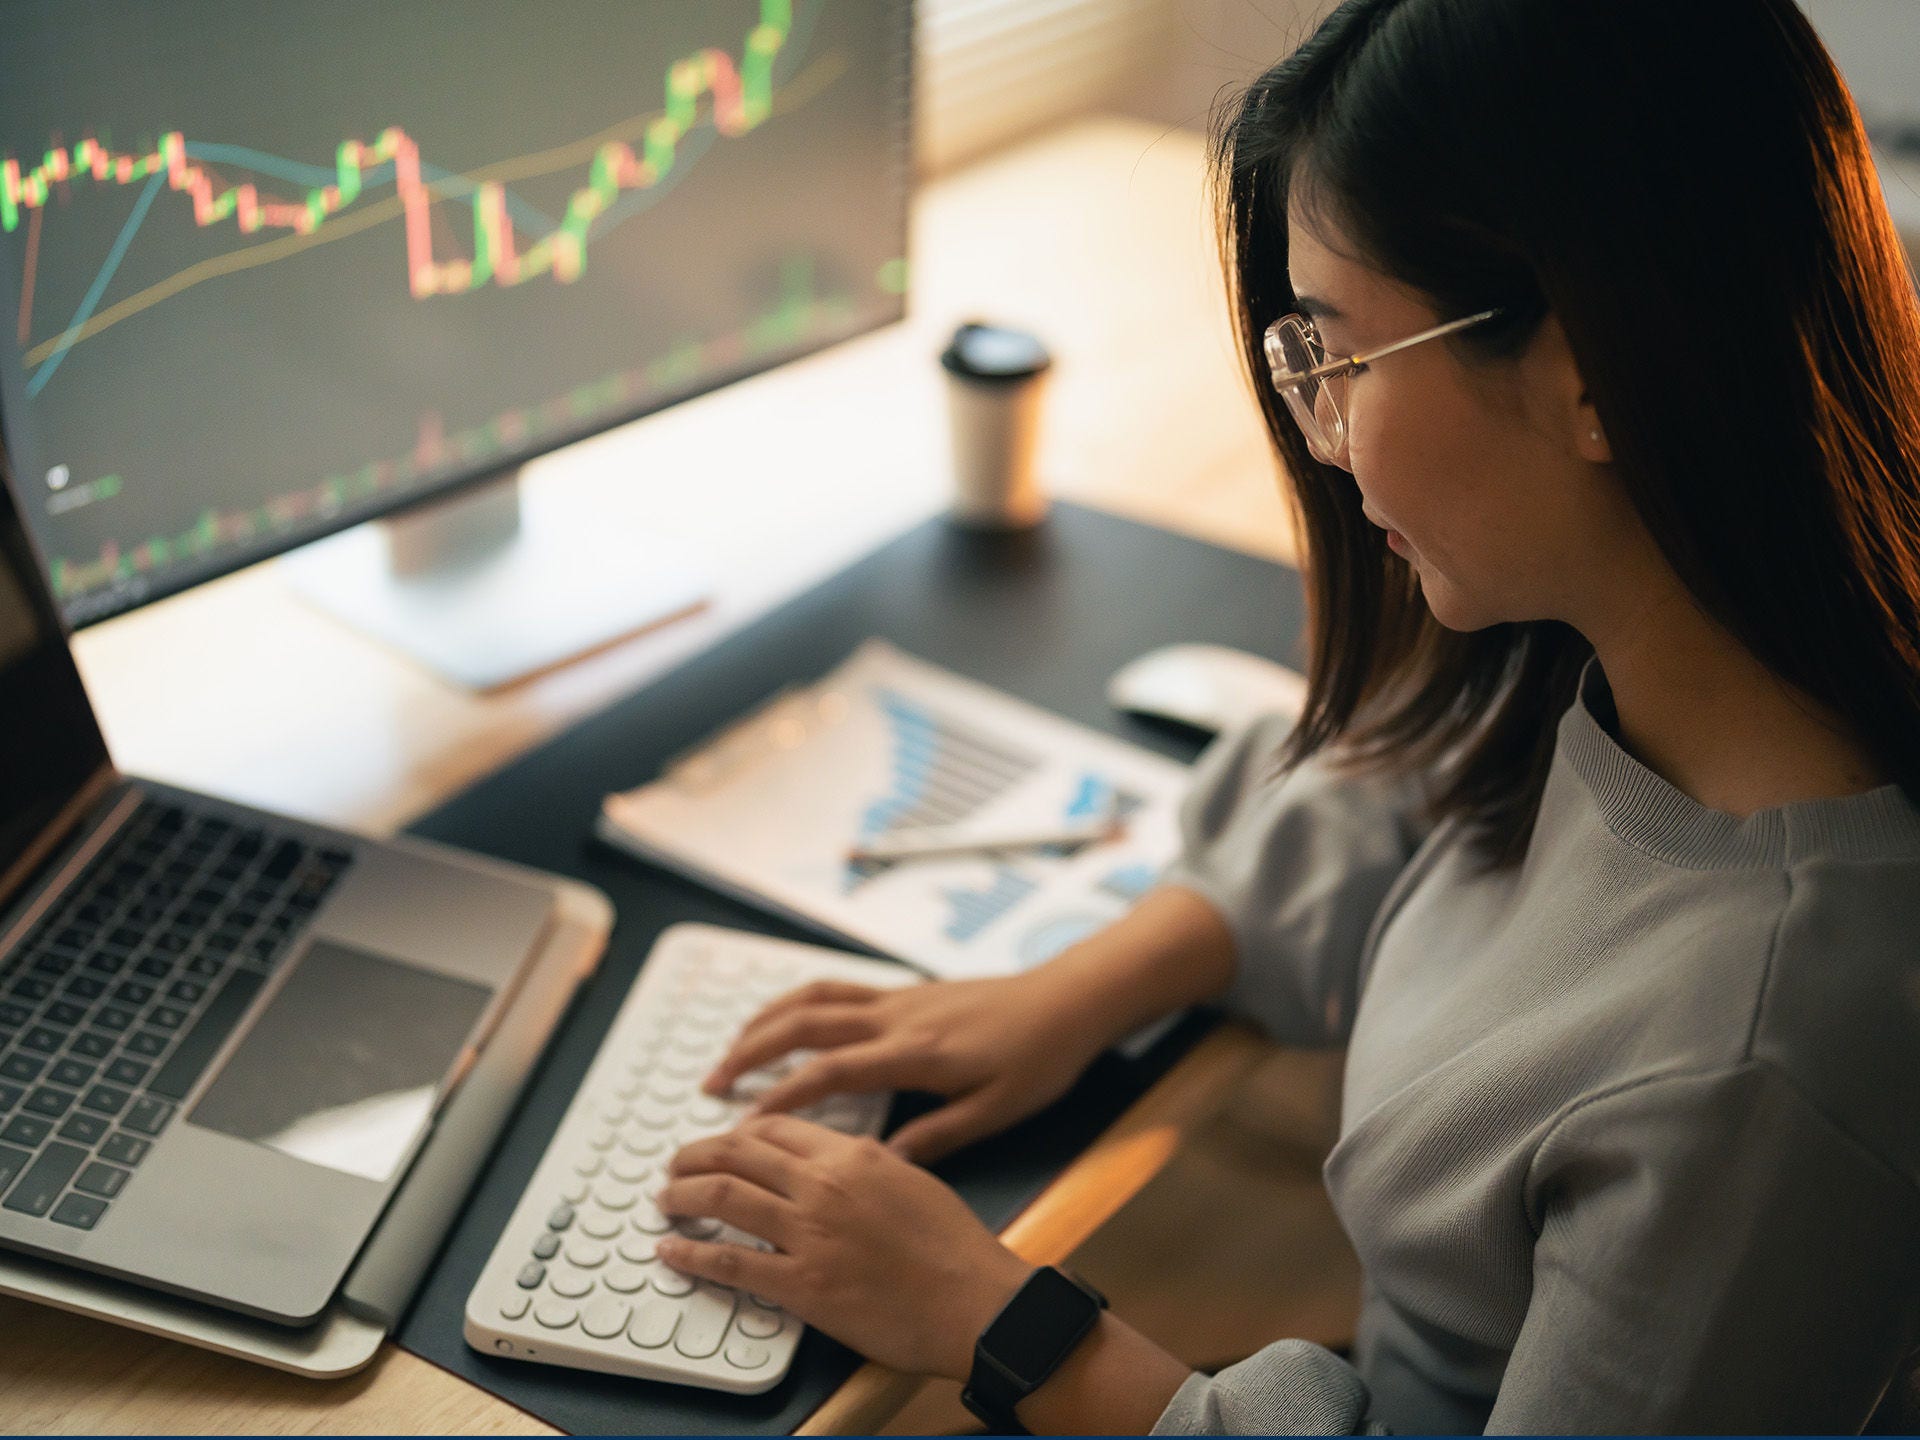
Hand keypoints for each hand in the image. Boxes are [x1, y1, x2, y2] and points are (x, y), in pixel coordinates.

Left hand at [656, 1113, 1030, 1379]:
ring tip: (666, 1201)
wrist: (976, 1302)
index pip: (773, 1130)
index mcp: (852, 1155)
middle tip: (676, 1167)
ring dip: (682, 1197)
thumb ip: (866, 1164)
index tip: (721, 1144)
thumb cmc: (954, 1246)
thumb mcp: (912, 1179)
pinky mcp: (802, 1286)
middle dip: (694, 1156)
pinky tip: (672, 1253)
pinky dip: (691, 1256)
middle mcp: (823, 1186)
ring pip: (722, 1199)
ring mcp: (809, 1235)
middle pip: (736, 1154)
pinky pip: (730, 1264)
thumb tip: (837, 1158)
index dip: (736, 1134)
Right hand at [701, 969, 1106, 1162]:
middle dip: (749, 1052)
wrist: (1068, 1000)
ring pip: (812, 998)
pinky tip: (778, 1022)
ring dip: (763, 1022)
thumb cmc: (1039, 1059)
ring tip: (727, 1052)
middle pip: (804, 1024)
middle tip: (710, 1086)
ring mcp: (897, 999)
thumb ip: (939, 1135)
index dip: (781, 1097)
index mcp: (916, 1054)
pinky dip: (795, 1002)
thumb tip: (884, 1161)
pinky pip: (835, 989)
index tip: (742, 1125)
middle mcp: (897, 1018)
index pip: (831, 1072)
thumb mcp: (997, 1111)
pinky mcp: (903, 991)